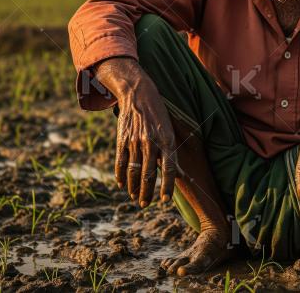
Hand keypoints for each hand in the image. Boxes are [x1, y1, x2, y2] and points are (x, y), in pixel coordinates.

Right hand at [95, 57, 178, 207]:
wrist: (137, 94)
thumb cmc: (158, 114)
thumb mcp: (170, 130)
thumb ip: (171, 152)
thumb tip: (178, 174)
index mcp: (166, 140)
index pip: (168, 169)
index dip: (166, 186)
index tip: (165, 200)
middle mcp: (151, 142)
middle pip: (148, 174)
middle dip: (147, 192)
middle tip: (146, 204)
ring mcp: (134, 142)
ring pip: (134, 171)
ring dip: (134, 187)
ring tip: (135, 197)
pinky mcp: (122, 140)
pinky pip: (120, 162)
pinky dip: (121, 176)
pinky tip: (122, 185)